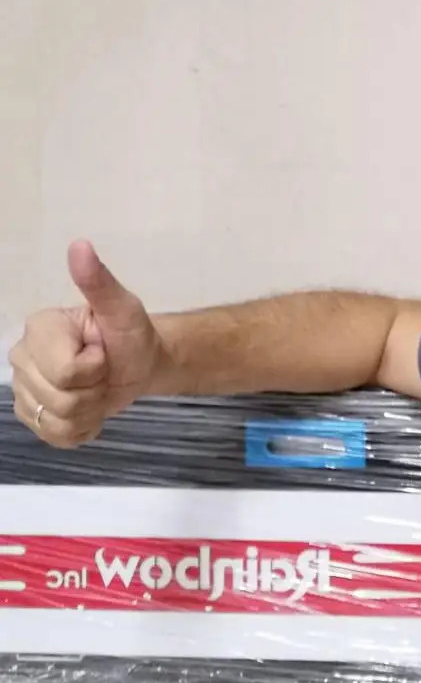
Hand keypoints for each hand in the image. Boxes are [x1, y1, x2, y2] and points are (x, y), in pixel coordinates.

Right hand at [9, 241, 166, 447]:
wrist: (138, 363)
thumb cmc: (130, 333)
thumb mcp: (122, 307)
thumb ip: (99, 282)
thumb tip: (80, 246)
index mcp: (38, 328)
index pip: (66, 371)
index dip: (95, 368)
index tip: (102, 351)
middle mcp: (20, 357)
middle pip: (61, 399)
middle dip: (94, 391)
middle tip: (102, 372)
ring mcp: (22, 389)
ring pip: (57, 421)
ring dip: (90, 411)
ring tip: (96, 389)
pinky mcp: (32, 415)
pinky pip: (55, 437)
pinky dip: (81, 429)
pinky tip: (89, 410)